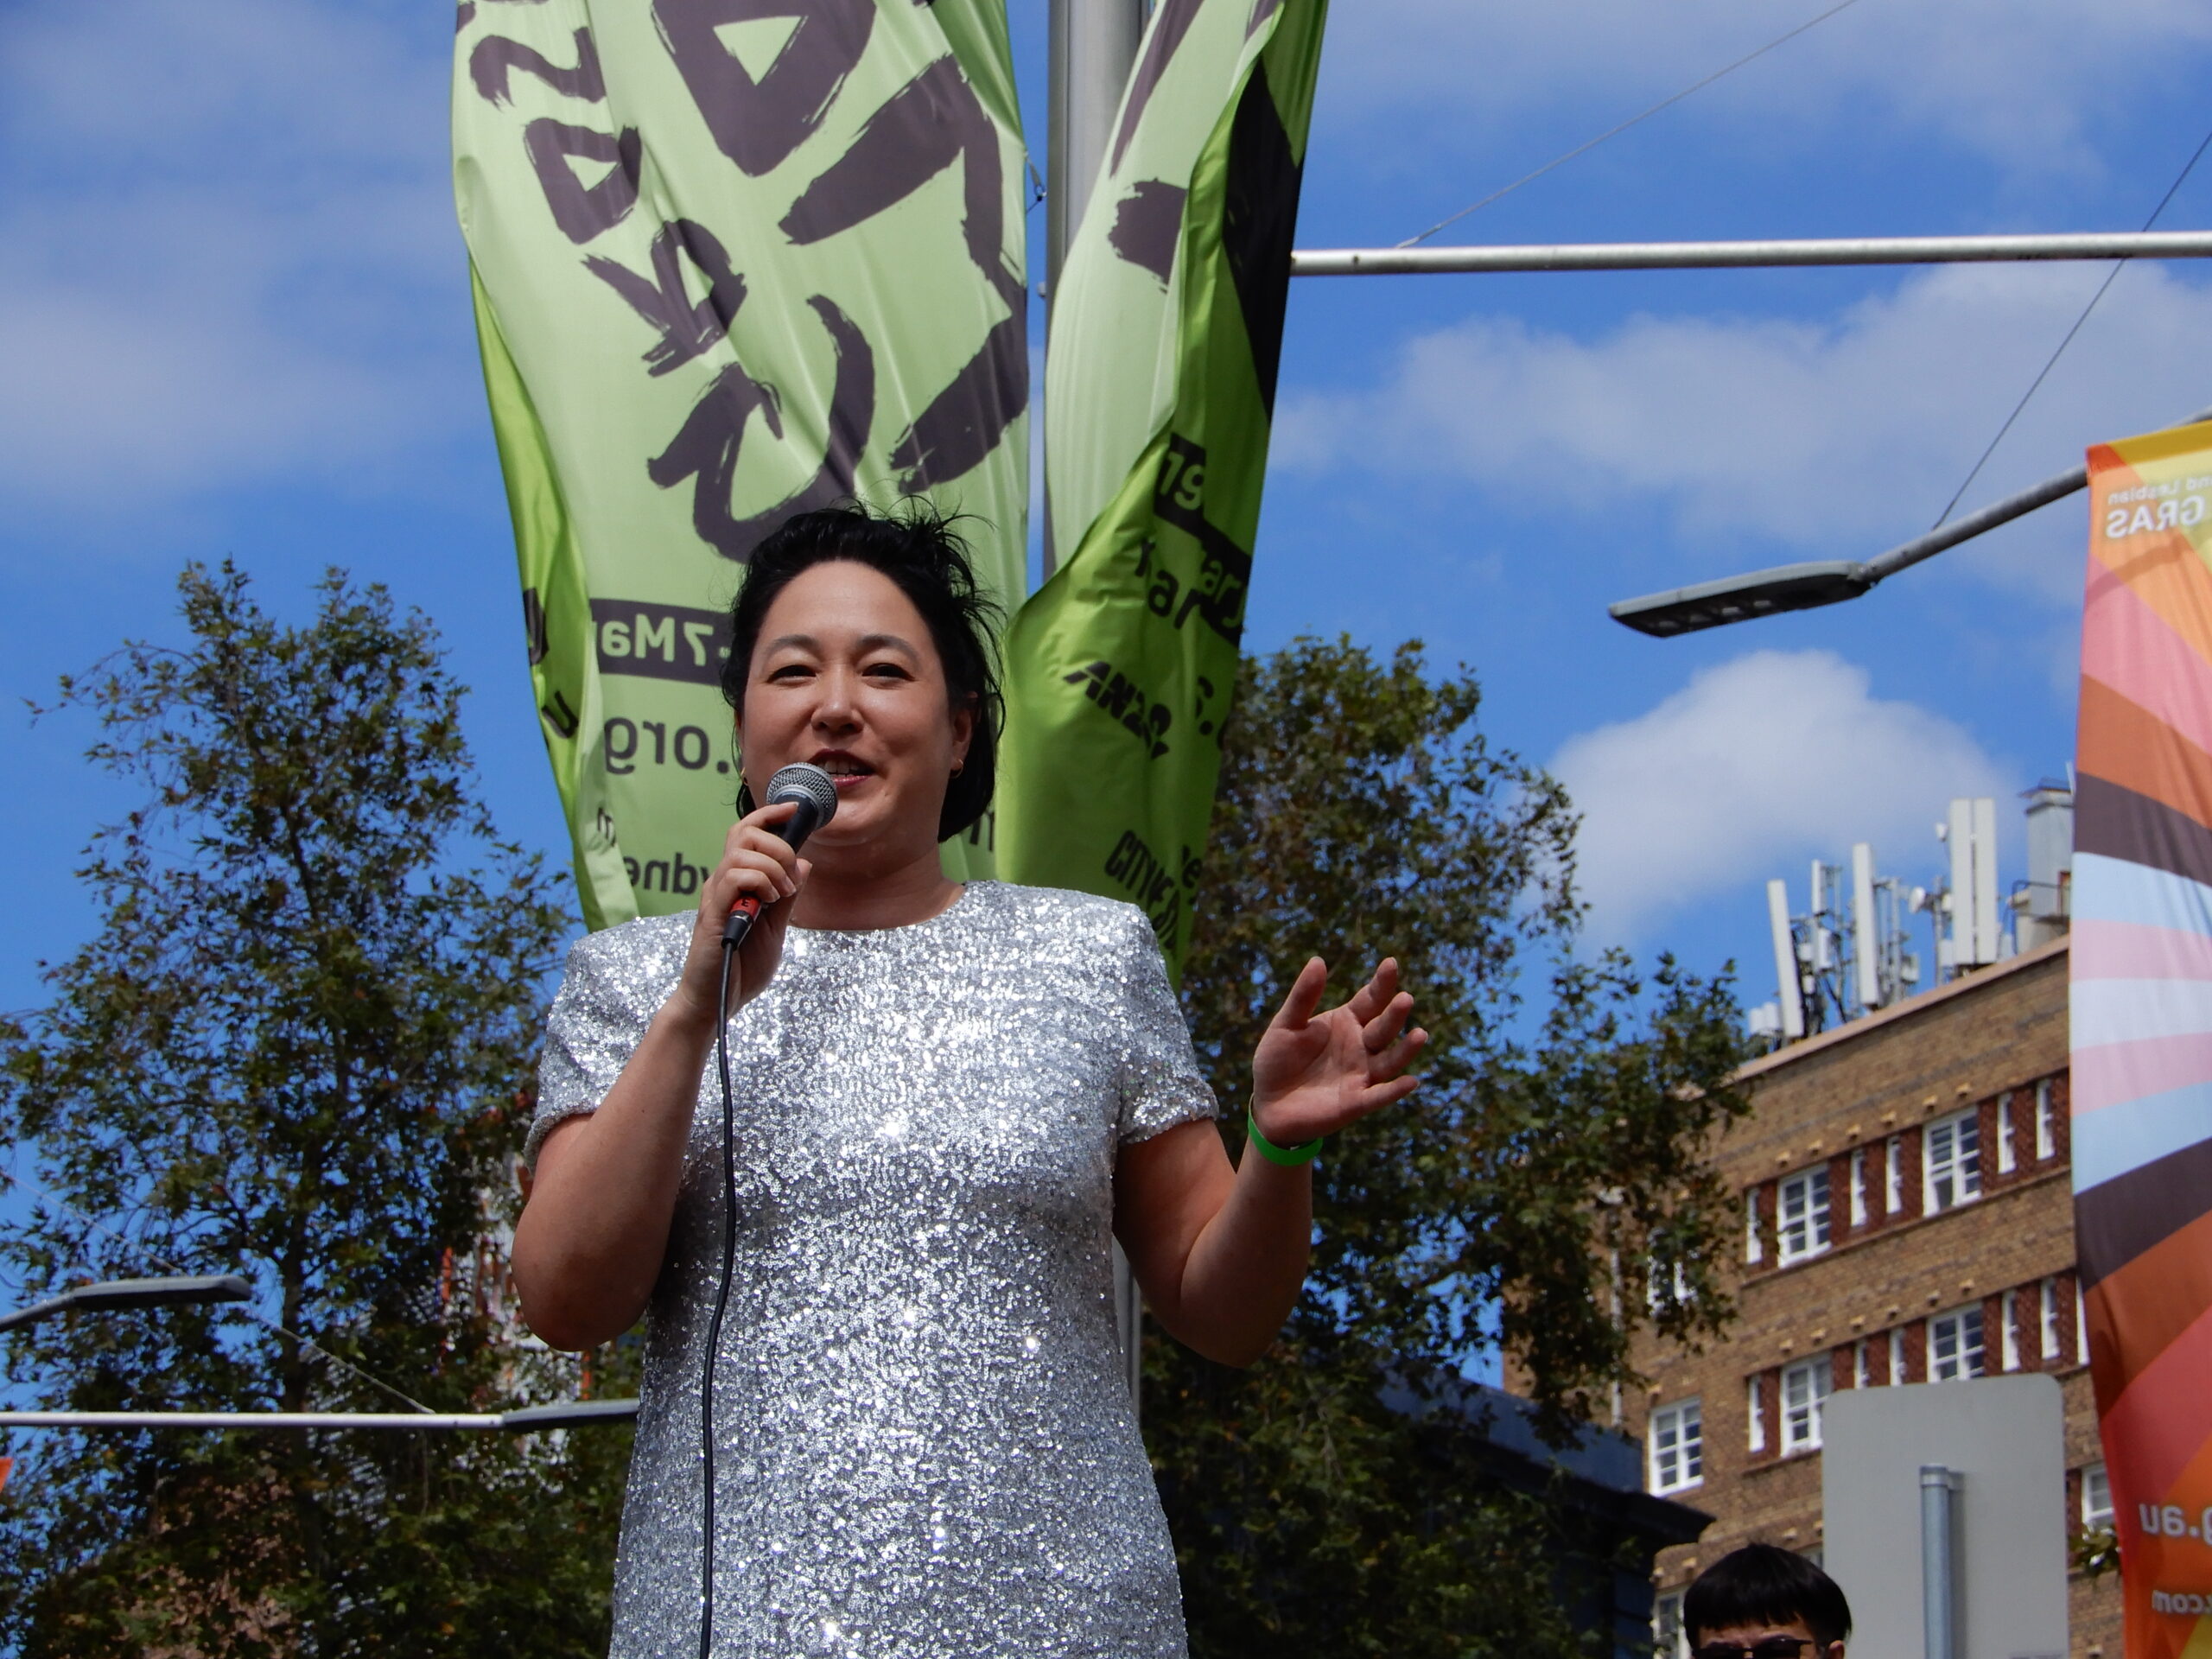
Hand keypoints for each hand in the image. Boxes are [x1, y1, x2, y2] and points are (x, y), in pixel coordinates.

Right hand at [669, 801, 808, 1028]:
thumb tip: (804, 864)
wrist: (718, 1000)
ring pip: (741, 852)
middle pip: (744, 832)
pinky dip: (759, 882)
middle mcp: (723, 881)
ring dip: (772, 867)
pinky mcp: (712, 912)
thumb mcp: (776, 928)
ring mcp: (716, 895)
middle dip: (778, 844)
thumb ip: (788, 896)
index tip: (795, 810)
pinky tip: (767, 903)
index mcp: (738, 882)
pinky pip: (733, 878)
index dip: (771, 815)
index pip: (748, 833)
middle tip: (790, 877)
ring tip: (781, 895)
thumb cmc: (742, 966)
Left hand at [1249, 957, 1425, 1146]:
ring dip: (1406, 1050)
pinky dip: (1394, 1090)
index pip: (1371, 999)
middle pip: (1383, 1028)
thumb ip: (1303, 996)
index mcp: (1347, 1022)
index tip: (1391, 963)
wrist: (1267, 1103)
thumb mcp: (1287, 1023)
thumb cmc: (1277, 1059)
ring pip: (1389, 1060)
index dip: (1382, 983)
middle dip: (1394, 1014)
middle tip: (1405, 999)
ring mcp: (1361, 1074)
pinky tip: (1410, 1081)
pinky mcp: (1355, 1102)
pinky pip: (1379, 1095)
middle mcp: (1361, 1046)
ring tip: (1420, 1034)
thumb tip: (1318, 960)